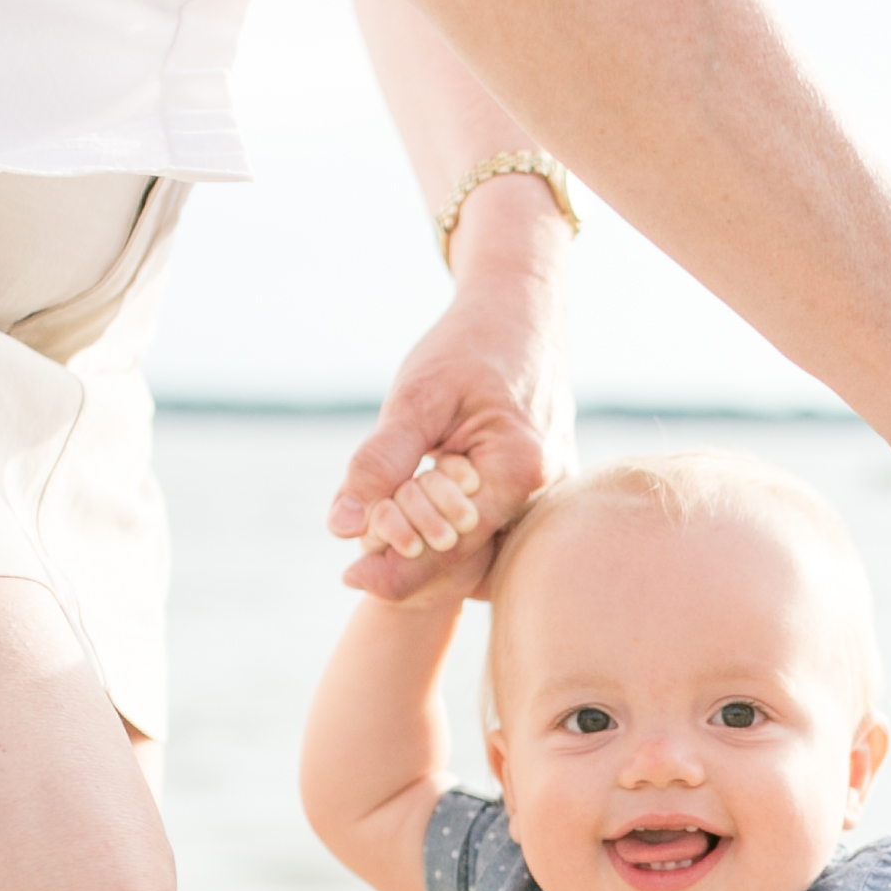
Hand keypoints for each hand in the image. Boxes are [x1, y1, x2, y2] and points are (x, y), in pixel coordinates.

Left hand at [327, 247, 572, 602]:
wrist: (519, 313)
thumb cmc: (466, 346)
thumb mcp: (416, 397)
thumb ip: (380, 461)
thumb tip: (341, 527)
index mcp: (519, 471)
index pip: (450, 547)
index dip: (397, 569)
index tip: (349, 576)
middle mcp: (544, 491)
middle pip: (467, 552)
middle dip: (412, 548)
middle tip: (363, 542)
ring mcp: (549, 492)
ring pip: (481, 542)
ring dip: (432, 533)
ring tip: (391, 513)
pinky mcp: (542, 488)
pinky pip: (494, 524)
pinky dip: (453, 520)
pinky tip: (424, 503)